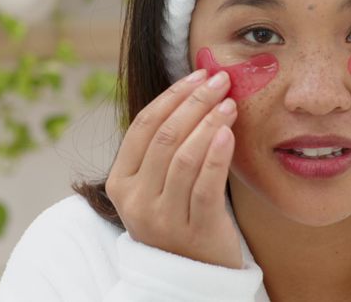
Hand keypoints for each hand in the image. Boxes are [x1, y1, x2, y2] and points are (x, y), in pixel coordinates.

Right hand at [105, 69, 242, 268]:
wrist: (193, 275)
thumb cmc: (180, 215)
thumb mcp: (158, 184)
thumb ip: (164, 146)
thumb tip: (193, 87)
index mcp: (120, 183)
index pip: (143, 126)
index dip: (173, 96)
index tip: (199, 74)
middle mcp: (135, 201)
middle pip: (165, 137)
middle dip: (195, 102)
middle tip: (221, 80)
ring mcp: (163, 219)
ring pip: (184, 158)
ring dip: (209, 123)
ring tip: (230, 103)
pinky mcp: (195, 232)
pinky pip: (205, 187)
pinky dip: (218, 156)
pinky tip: (229, 134)